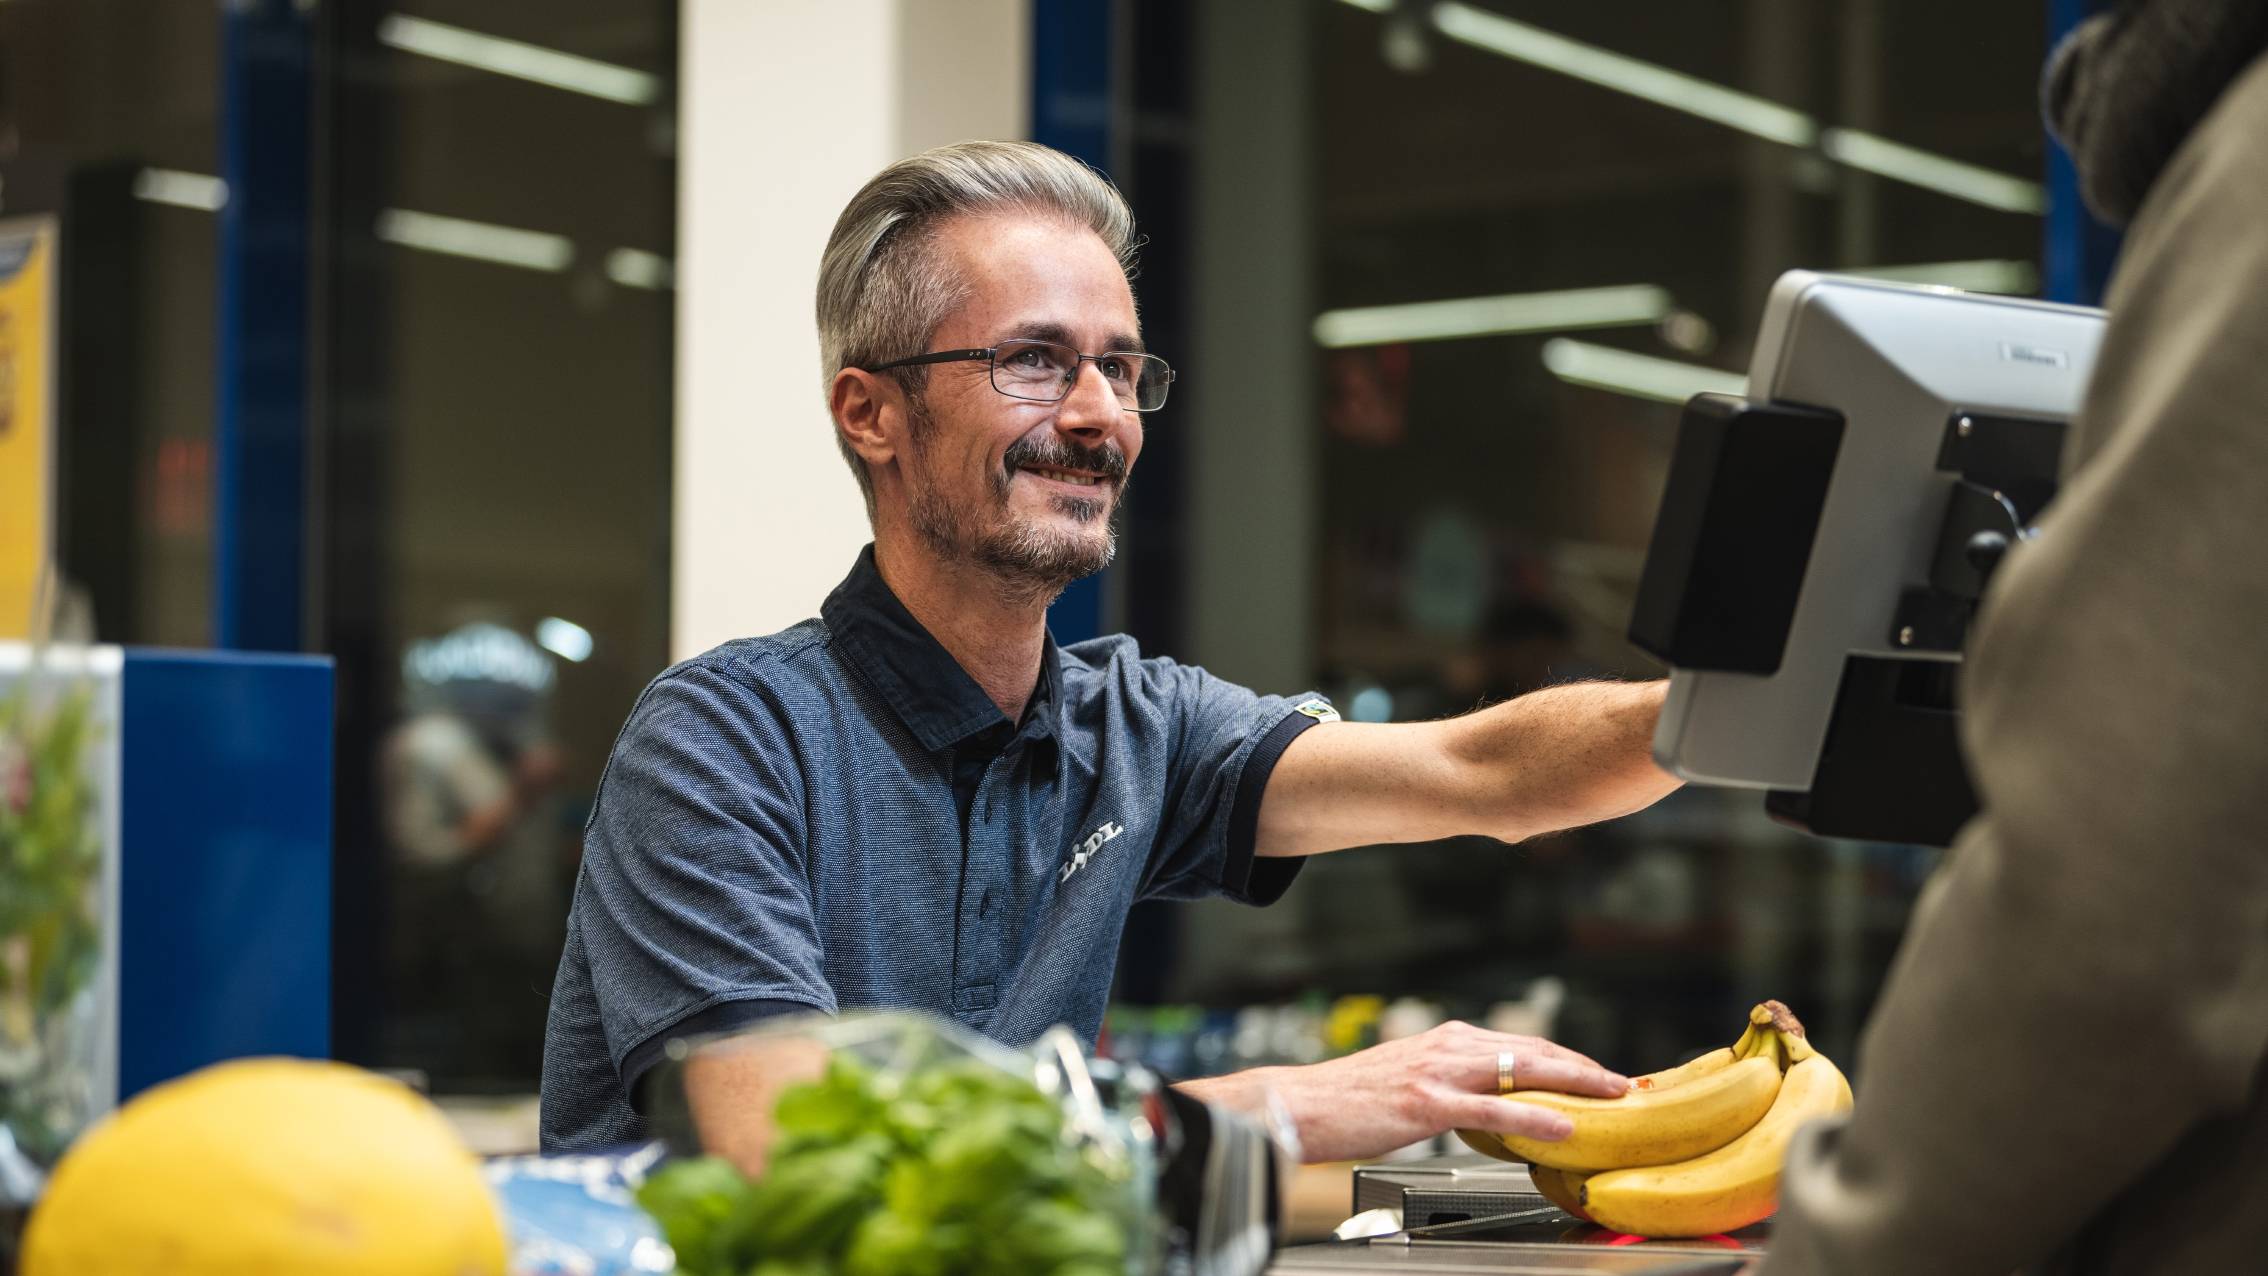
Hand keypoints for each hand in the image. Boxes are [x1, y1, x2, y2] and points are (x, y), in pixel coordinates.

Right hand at [1182, 1020, 1627, 1163]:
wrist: (1299, 1104)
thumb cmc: (1349, 1101)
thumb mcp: (1411, 1080)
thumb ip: (1454, 1086)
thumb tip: (1493, 1105)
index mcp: (1447, 1039)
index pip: (1524, 1044)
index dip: (1569, 1060)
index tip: (1603, 1076)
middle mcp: (1449, 1045)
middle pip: (1535, 1050)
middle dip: (1586, 1068)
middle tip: (1628, 1085)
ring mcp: (1439, 1072)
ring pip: (1523, 1069)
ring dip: (1575, 1082)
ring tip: (1613, 1096)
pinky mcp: (1425, 1103)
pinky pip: (1491, 1109)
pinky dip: (1534, 1117)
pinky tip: (1564, 1127)